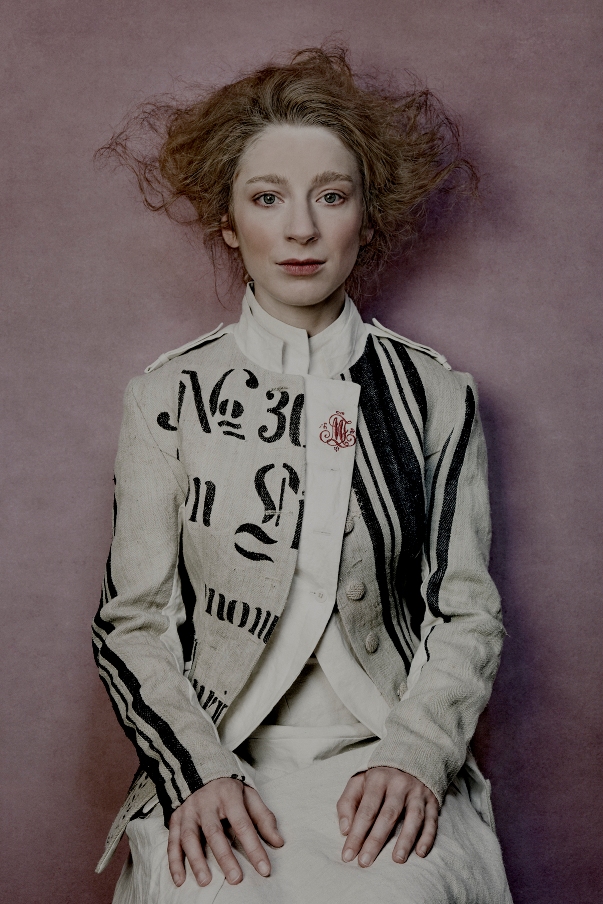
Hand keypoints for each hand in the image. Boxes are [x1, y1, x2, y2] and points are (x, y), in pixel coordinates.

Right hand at [167, 777, 283, 886]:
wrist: (198, 765)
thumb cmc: (228, 787)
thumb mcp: (249, 794)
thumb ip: (263, 817)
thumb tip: (278, 842)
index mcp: (228, 795)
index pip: (243, 824)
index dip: (254, 848)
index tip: (264, 869)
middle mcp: (206, 803)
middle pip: (215, 832)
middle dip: (225, 857)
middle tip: (235, 879)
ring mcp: (189, 811)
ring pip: (190, 837)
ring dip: (196, 861)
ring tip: (205, 881)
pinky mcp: (175, 817)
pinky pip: (172, 841)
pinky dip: (174, 862)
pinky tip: (180, 880)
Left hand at [336, 766, 437, 866]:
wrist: (411, 756)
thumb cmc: (379, 778)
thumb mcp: (359, 782)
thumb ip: (347, 803)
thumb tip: (345, 830)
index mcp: (377, 779)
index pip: (366, 810)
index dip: (356, 834)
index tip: (347, 856)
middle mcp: (399, 784)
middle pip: (387, 815)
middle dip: (375, 840)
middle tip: (365, 862)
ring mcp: (417, 792)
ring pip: (413, 817)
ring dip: (405, 840)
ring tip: (397, 860)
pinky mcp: (432, 800)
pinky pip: (432, 820)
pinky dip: (428, 837)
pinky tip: (420, 852)